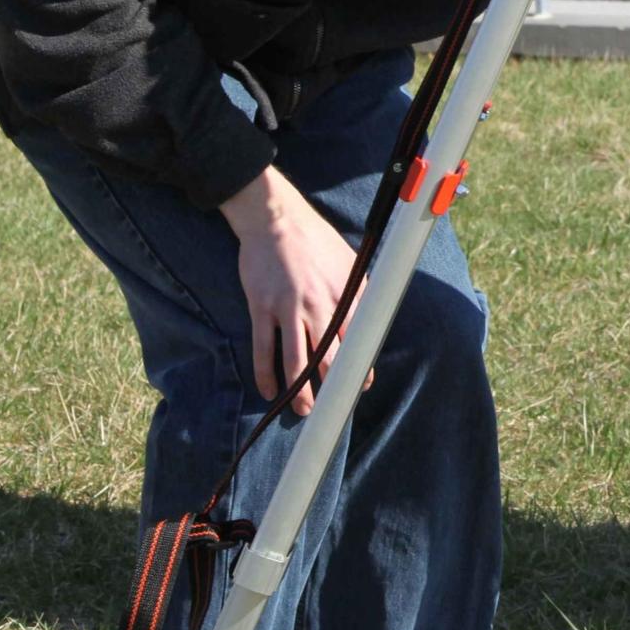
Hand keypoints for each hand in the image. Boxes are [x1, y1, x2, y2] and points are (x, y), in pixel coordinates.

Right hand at [219, 169, 359, 415]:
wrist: (277, 218)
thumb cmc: (316, 240)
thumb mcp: (349, 264)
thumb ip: (358, 294)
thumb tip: (368, 320)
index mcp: (344, 296)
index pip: (355, 342)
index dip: (357, 369)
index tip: (358, 388)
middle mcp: (319, 305)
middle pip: (328, 358)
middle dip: (330, 389)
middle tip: (329, 409)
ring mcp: (288, 308)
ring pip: (296, 361)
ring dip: (299, 391)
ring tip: (301, 410)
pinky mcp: (261, 307)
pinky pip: (263, 348)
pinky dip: (266, 374)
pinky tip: (269, 391)